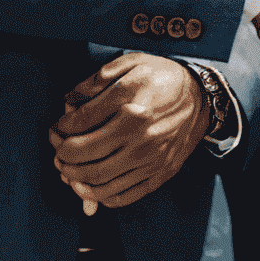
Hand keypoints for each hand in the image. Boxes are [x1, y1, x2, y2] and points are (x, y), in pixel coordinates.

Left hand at [50, 52, 209, 209]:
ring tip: (67, 171)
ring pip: (99, 180)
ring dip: (74, 179)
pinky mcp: (158, 173)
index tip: (58, 128)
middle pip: (84, 155)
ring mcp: (150, 157)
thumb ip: (97, 79)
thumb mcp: (132, 63)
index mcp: (131, 101)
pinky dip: (99, 197)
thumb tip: (69, 100)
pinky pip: (122, 195)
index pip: (80, 122)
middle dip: (62, 156)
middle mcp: (140, 133)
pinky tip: (90, 187)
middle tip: (57, 152)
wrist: (201, 98)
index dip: (61, 127)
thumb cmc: (163, 78)